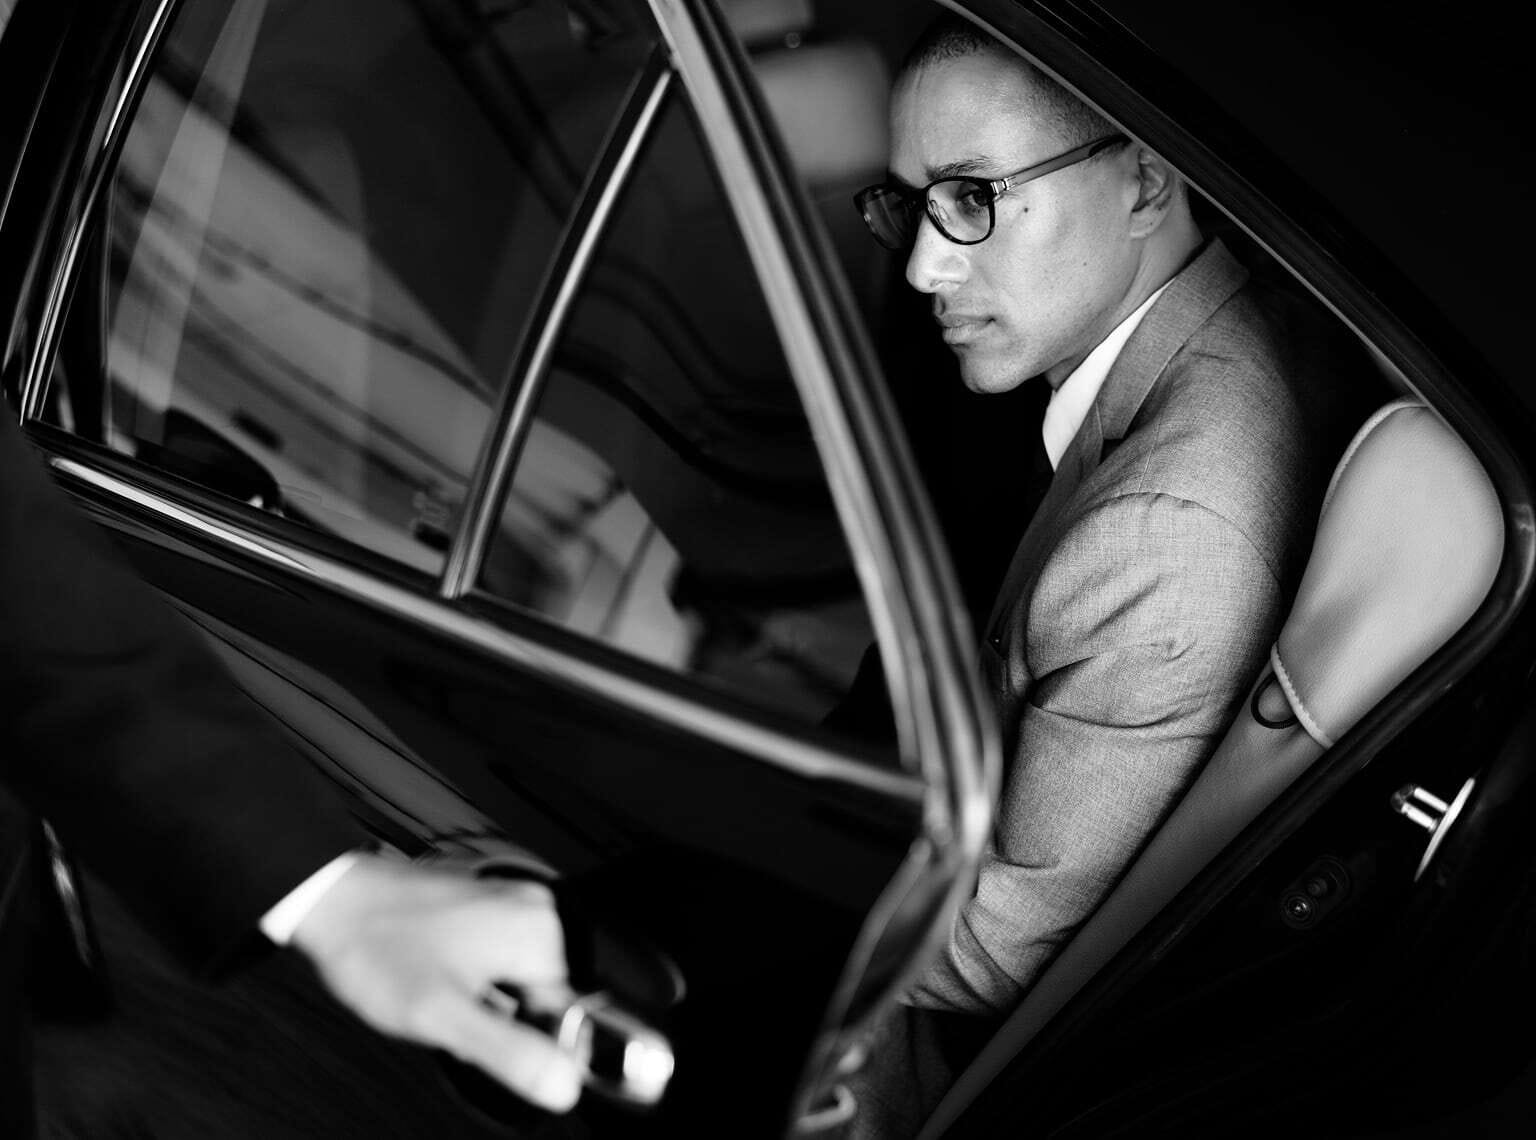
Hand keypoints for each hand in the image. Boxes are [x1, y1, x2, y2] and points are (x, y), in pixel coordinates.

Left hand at [288, 853, 583, 1112]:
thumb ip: (509, 1052)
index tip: (479, 1035)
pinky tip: (435, 972)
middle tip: (452, 1010)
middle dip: (501, 1018)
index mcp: (539, 934)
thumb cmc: (379, 949)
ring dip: (485, 1000)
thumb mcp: (442, 1016)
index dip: (523, 1040)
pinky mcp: (491, 904)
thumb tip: (566, 1085)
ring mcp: (512, 903)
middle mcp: (536, 910)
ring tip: (437, 988)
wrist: (334, 899)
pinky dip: (473, 978)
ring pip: (519, 984)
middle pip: (544, 999)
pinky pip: (500, 961)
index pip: (569, 1015)